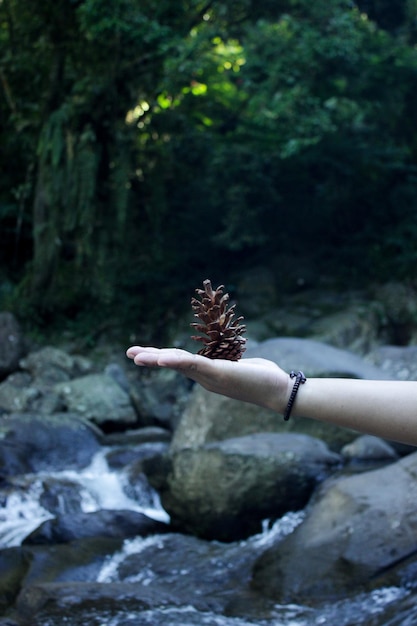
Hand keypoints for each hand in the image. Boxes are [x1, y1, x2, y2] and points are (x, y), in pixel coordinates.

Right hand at [126, 346, 289, 411]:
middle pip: (173, 365)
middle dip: (150, 359)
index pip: (180, 363)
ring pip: (178, 364)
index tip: (143, 353)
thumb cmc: (263, 378)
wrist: (279, 393)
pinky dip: (176, 360)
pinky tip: (162, 358)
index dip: (161, 357)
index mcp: (207, 375)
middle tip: (129, 353)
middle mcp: (205, 378)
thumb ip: (230, 361)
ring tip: (137, 356)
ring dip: (156, 359)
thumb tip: (230, 356)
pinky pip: (193, 364)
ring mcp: (210, 377)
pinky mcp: (219, 373)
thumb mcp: (240, 366)